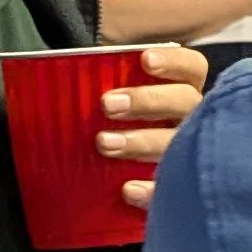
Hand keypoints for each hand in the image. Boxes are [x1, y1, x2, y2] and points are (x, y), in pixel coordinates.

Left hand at [97, 44, 209, 210]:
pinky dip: (152, 190)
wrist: (124, 191)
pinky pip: (173, 190)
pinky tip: (127, 189)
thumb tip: (59, 75)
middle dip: (147, 100)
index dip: (173, 62)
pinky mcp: (179, 190)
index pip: (191, 68)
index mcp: (182, 92)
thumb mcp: (111, 100)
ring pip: (179, 142)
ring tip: (104, 144)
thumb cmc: (113, 129)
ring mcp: (191, 155)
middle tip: (108, 105)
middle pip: (184, 101)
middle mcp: (192, 120)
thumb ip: (102, 85)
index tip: (145, 60)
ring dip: (142, 142)